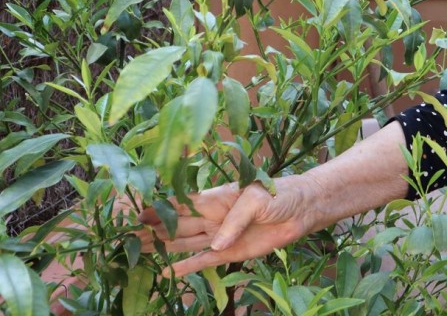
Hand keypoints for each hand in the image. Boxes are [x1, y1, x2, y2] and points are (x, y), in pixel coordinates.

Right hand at [139, 176, 314, 276]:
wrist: (303, 209)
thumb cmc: (280, 194)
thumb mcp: (257, 199)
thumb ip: (234, 220)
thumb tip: (215, 244)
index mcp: (215, 198)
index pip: (180, 204)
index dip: (158, 209)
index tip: (133, 215)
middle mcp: (211, 217)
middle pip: (175, 225)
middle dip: (150, 230)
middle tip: (123, 238)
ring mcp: (219, 236)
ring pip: (184, 242)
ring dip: (162, 246)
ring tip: (136, 251)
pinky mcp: (230, 253)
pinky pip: (204, 261)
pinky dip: (187, 267)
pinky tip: (167, 273)